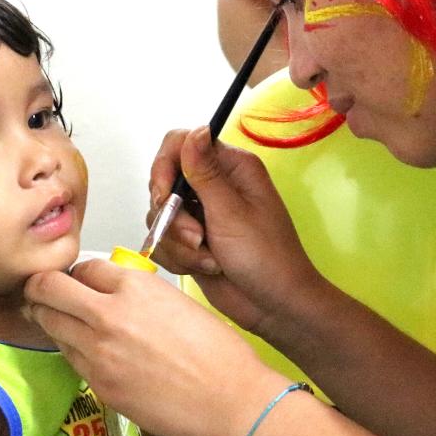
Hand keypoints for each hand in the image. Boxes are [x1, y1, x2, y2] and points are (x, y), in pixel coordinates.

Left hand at [25, 259, 287, 435]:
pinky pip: (68, 358)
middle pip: (48, 289)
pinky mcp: (98, 384)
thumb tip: (117, 296)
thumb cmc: (219, 353)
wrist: (230, 400)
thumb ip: (140, 295)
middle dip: (40, 288)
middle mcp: (108, 314)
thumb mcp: (179, 303)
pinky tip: (86, 352)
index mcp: (135, 286)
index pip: (84, 266)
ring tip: (58, 322)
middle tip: (41, 293)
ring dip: (49, 319)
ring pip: (49, 324)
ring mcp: (98, 351)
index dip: (79, 273)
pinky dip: (71, 350)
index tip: (79, 281)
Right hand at [146, 126, 323, 341]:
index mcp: (232, 167)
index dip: (164, 167)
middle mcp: (215, 185)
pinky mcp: (192, 240)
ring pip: (161, 216)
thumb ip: (205, 172)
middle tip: (198, 236)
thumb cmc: (267, 258)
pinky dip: (180, 258)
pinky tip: (207, 268)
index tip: (164, 196)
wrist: (275, 306)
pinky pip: (164, 241)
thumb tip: (196, 129)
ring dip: (179, 243)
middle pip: (164, 182)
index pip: (179, 144)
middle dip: (173, 216)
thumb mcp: (232, 213)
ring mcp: (202, 214)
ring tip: (209, 258)